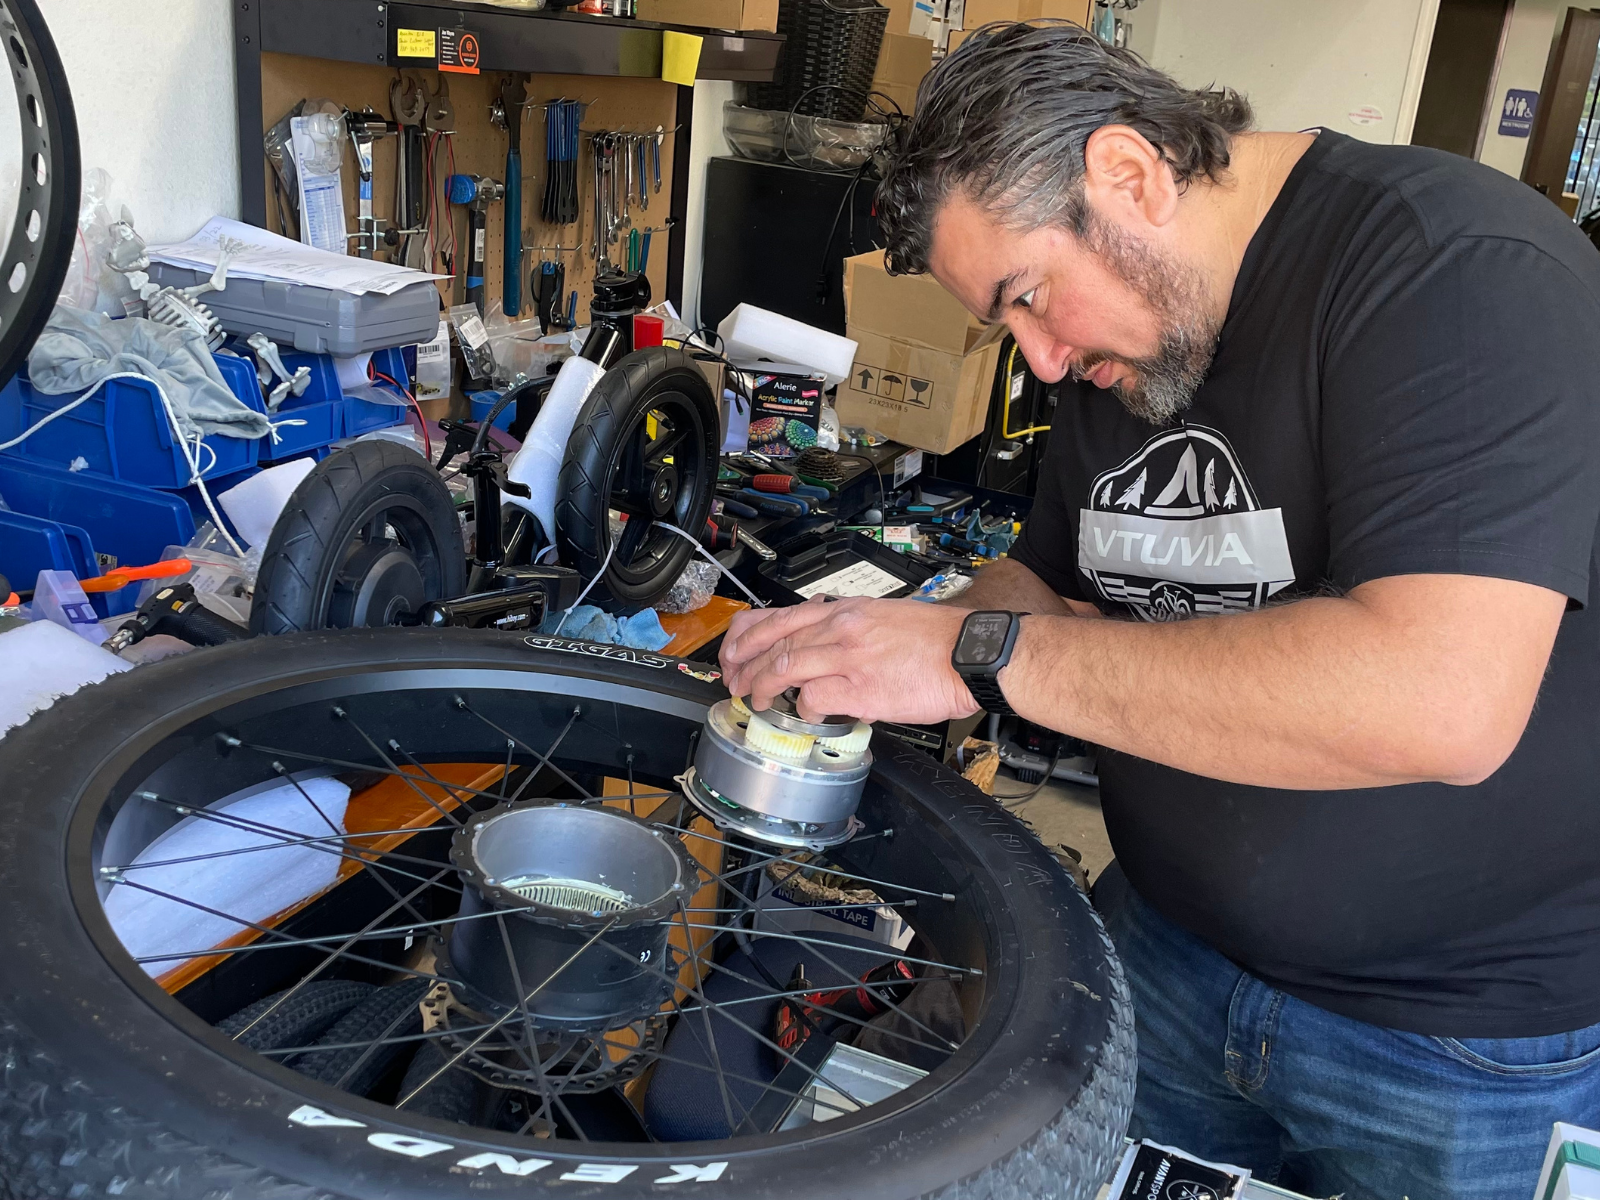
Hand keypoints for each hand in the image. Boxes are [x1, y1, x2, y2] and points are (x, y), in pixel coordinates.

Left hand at [719, 596, 981, 724]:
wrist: (969, 653)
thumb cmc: (934, 638)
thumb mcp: (882, 616)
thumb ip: (846, 628)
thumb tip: (819, 646)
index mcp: (844, 610)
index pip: (777, 617)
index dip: (745, 638)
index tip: (733, 653)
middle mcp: (840, 629)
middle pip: (772, 644)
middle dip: (744, 666)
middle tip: (734, 682)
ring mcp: (848, 658)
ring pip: (784, 668)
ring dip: (763, 688)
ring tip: (757, 702)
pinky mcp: (861, 690)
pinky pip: (816, 700)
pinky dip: (806, 710)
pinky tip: (809, 716)